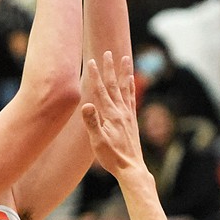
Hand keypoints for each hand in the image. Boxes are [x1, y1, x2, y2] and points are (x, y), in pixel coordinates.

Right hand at [81, 50, 143, 178]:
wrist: (131, 168)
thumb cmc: (112, 157)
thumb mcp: (97, 142)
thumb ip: (92, 123)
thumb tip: (86, 105)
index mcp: (111, 115)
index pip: (101, 91)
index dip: (95, 76)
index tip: (91, 61)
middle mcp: (121, 111)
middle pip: (114, 85)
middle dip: (109, 68)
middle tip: (107, 52)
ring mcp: (128, 115)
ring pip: (126, 88)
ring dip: (124, 73)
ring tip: (125, 58)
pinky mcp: (132, 120)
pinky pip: (131, 98)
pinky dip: (131, 87)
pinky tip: (131, 81)